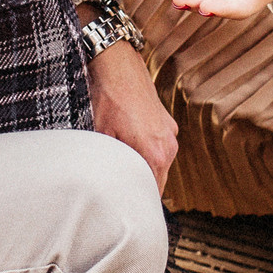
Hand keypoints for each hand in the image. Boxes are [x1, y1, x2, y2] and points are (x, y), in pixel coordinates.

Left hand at [87, 31, 176, 185]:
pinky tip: (132, 147)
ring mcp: (170, 132)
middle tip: (125, 194)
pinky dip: (149, 151)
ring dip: (146, 167)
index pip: (153, 191)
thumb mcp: (102, 136)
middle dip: (144, 186)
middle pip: (159, 179)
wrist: (118, 64)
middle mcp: (168, 145)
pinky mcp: (166, 121)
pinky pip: (161, 145)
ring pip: (160, 162)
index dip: (140, 200)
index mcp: (155, 153)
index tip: (130, 207)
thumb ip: (111, 163)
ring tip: (126, 169)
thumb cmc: (109, 97)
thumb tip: (107, 180)